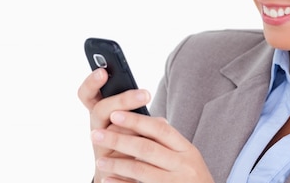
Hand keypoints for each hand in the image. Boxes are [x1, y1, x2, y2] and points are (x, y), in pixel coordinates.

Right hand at [78, 68, 151, 181]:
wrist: (127, 173)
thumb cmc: (130, 137)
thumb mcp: (130, 117)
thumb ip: (132, 104)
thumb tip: (145, 96)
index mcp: (100, 111)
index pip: (87, 94)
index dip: (91, 82)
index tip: (102, 71)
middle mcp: (97, 127)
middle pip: (101, 110)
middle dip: (123, 100)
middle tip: (146, 94)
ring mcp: (101, 146)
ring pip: (114, 132)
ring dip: (134, 125)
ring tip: (155, 121)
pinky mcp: (109, 164)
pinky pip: (123, 154)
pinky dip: (139, 145)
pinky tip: (154, 142)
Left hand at [91, 110, 214, 182]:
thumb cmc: (193, 179)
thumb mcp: (188, 158)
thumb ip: (169, 142)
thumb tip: (148, 120)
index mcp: (187, 150)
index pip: (160, 130)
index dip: (137, 120)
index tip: (115, 113)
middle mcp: (183, 165)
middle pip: (147, 148)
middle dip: (119, 139)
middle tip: (96, 134)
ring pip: (141, 169)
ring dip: (117, 163)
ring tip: (99, 160)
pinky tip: (107, 179)